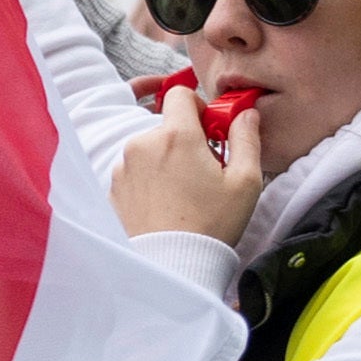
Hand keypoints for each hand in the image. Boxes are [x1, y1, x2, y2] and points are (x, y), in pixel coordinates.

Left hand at [105, 93, 264, 249]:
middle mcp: (142, 144)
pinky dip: (150, 181)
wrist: (171, 265)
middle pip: (167, 126)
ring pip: (151, 149)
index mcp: (176, 136)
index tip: (212, 130)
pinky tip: (166, 205)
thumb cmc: (210, 225)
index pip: (180, 95)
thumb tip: (246, 114)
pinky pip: (136, 172)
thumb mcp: (245, 182)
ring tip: (185, 193)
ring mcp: (123, 166)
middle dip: (187, 141)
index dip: (199, 107)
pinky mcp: (113, 188)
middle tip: (205, 171)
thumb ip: (247, 138)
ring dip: (167, 161)